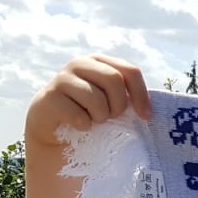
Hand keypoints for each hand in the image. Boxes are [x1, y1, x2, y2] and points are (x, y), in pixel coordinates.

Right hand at [25, 54, 152, 149]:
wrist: (54, 135)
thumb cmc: (89, 117)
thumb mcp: (111, 104)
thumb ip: (127, 98)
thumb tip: (149, 111)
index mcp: (100, 62)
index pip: (129, 71)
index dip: (141, 94)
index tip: (145, 116)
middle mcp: (80, 64)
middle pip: (114, 80)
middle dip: (118, 105)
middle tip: (111, 118)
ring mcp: (62, 78)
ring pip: (96, 98)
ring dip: (100, 117)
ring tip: (93, 121)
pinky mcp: (49, 98)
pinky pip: (78, 115)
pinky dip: (83, 126)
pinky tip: (78, 126)